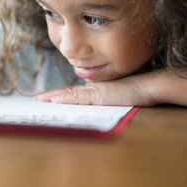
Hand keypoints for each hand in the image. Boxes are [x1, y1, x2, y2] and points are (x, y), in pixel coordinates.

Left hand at [35, 73, 156, 106]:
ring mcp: (96, 91)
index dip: (60, 95)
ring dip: (54, 97)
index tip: (48, 97)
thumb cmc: (138, 92)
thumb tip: (98, 101)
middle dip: (52, 96)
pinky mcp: (99, 95)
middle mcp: (93, 88)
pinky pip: (78, 98)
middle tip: (37, 99)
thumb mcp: (118, 97)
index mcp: (96, 89)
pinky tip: (54, 100)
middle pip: (69, 92)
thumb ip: (107, 98)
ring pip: (70, 94)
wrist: (150, 85)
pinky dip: (65, 98)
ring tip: (40, 99)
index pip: (74, 93)